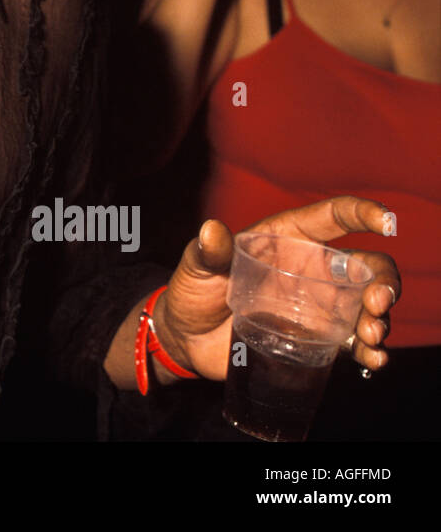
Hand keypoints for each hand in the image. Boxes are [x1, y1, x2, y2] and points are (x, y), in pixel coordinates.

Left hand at [152, 196, 398, 380]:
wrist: (186, 339)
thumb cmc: (192, 291)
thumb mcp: (195, 268)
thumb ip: (207, 252)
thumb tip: (211, 230)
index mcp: (288, 239)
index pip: (333, 217)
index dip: (363, 213)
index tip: (387, 222)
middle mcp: (311, 269)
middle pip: (366, 266)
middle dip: (383, 281)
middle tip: (376, 303)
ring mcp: (318, 306)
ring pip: (368, 306)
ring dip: (379, 319)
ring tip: (370, 336)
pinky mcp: (317, 340)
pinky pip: (355, 344)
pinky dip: (371, 352)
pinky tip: (372, 360)